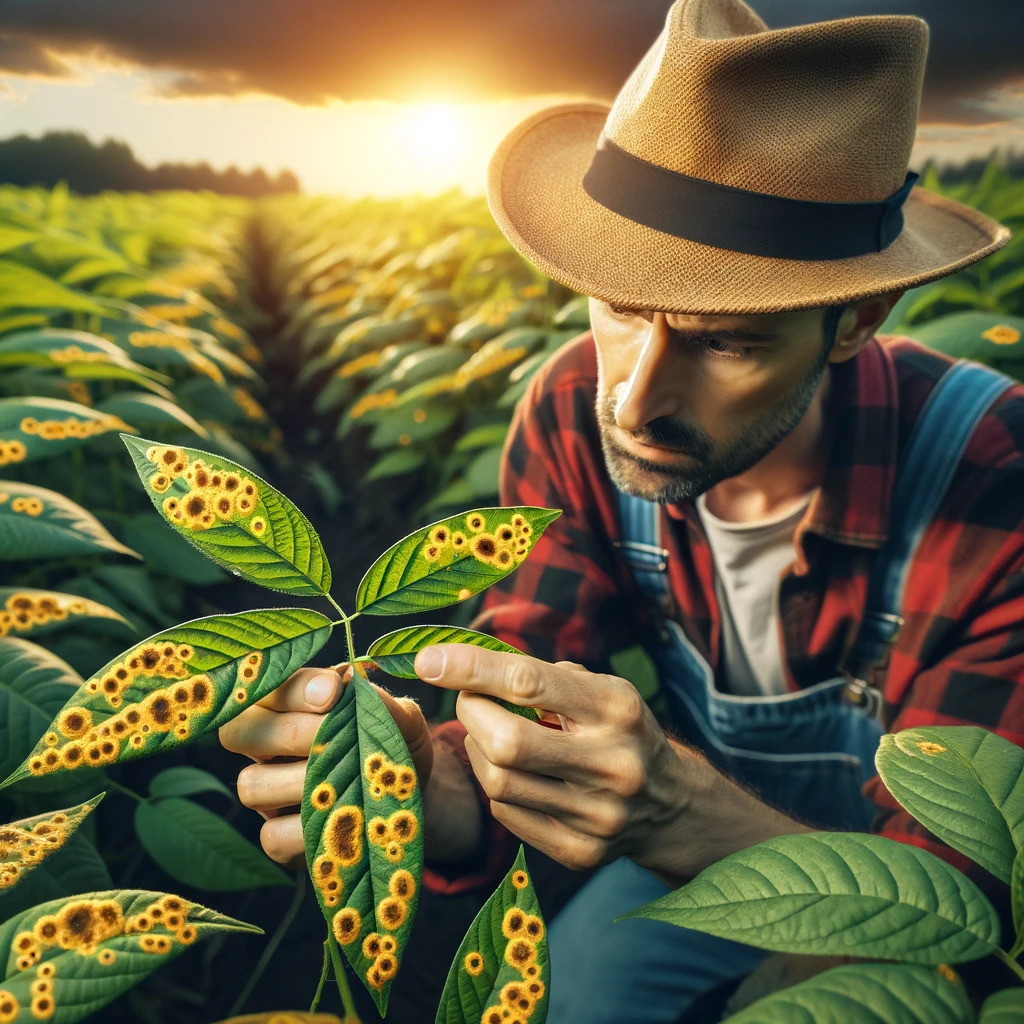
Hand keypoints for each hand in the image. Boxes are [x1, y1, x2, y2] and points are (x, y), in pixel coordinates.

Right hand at [219, 664, 432, 868]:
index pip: (267, 686)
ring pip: (251, 785)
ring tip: (347, 780)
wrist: (417, 796)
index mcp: (286, 706)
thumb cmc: (395, 745)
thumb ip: (376, 701)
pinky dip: (310, 829)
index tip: (333, 692)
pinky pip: (272, 836)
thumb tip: (349, 688)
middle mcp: (265, 747)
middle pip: (237, 731)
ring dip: (302, 781)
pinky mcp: (279, 839)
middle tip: (335, 736)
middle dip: (291, 732)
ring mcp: (267, 796)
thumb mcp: (399, 717)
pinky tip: (344, 819)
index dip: (294, 689)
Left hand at [413, 644, 689, 873]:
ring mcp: (598, 815)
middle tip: (472, 700)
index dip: (471, 668)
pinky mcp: (582, 852)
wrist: (671, 804)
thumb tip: (460, 668)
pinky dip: (496, 785)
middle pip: (506, 742)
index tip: (429, 660)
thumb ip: (538, 676)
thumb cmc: (618, 729)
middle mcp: (613, 763)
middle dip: (472, 714)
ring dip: (479, 750)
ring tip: (495, 735)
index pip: (529, 682)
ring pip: (499, 782)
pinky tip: (514, 772)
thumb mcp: (597, 688)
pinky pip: (507, 815)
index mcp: (617, 708)